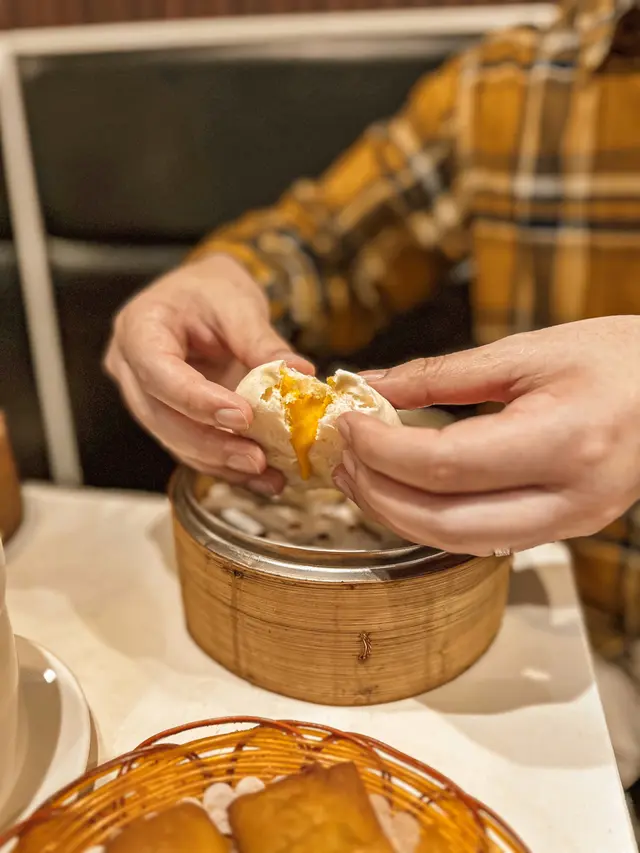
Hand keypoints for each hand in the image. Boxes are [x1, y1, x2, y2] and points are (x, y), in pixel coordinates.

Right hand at [105, 253, 311, 492]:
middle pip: (162, 417)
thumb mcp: (238, 303)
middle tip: (257, 458)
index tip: (243, 416)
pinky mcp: (166, 417)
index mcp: (138, 329)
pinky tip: (260, 476)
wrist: (202, 296)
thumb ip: (262, 342)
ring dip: (221, 462)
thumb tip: (300, 373)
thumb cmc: (211, 290)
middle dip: (212, 444)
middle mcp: (130, 368)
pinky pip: (190, 447)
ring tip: (266, 474)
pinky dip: (224, 463)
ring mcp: (144, 397)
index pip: (160, 373)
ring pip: (174, 441)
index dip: (198, 401)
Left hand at [333, 316, 639, 554]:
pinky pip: (483, 539)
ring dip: (399, 515)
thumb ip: (441, 374)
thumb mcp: (527, 351)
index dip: (382, 450)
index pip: (446, 464)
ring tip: (361, 477)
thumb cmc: (617, 357)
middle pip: (445, 522)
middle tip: (342, 461)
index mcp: (564, 439)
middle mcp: (570, 497)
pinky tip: (406, 490)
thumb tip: (370, 384)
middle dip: (379, 495)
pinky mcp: (565, 529)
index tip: (348, 425)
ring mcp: (571, 523)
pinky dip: (433, 521)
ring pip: (459, 544)